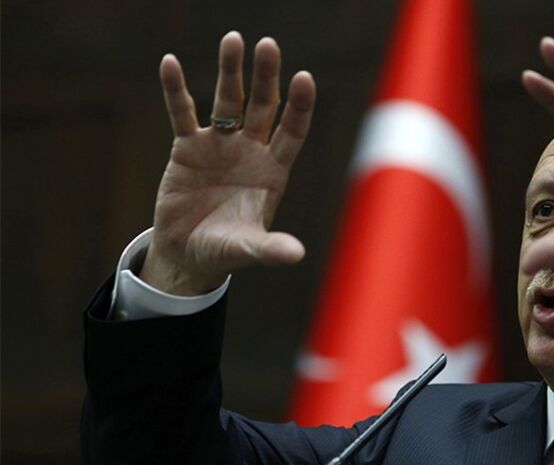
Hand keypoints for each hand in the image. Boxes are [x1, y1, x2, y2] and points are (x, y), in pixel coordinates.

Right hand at [139, 32, 315, 294]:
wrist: (187, 254)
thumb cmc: (224, 251)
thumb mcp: (246, 249)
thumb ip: (268, 248)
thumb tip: (296, 255)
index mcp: (273, 171)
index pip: (292, 131)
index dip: (299, 106)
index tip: (304, 77)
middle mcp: (251, 151)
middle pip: (263, 106)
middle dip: (266, 77)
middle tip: (267, 45)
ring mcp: (220, 145)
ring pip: (228, 101)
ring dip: (230, 71)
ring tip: (233, 39)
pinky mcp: (187, 148)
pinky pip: (182, 113)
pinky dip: (176, 90)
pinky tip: (170, 62)